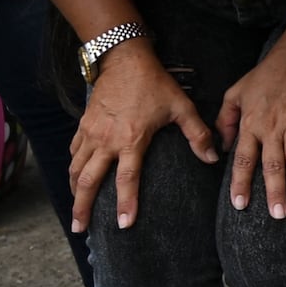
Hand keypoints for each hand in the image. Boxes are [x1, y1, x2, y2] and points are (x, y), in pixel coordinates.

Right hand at [69, 43, 215, 235]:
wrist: (124, 58)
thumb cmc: (154, 83)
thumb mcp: (181, 107)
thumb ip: (197, 134)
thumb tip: (213, 158)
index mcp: (131, 140)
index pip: (127, 179)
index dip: (126, 203)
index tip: (123, 225)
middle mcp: (106, 140)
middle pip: (88, 181)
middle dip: (82, 207)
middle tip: (80, 228)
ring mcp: (91, 133)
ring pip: (75, 169)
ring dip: (74, 191)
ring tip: (75, 211)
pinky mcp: (83, 125)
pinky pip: (73, 152)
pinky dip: (72, 169)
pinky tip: (74, 178)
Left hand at [221, 43, 285, 218]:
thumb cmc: (265, 75)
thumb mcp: (236, 93)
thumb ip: (226, 120)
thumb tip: (223, 146)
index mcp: (251, 123)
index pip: (244, 159)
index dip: (242, 183)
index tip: (240, 204)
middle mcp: (272, 128)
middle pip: (273, 166)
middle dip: (275, 192)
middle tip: (278, 215)